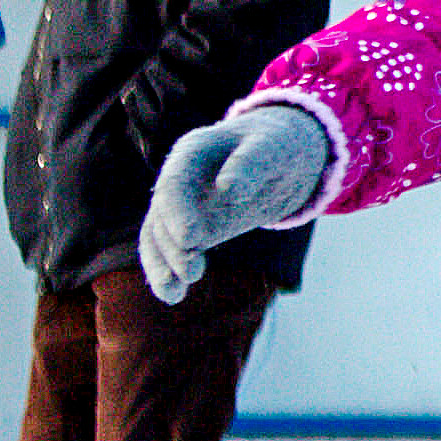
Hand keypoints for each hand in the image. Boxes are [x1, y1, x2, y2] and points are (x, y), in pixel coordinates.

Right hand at [143, 104, 332, 303]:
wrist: (281, 152)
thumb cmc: (276, 144)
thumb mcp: (270, 147)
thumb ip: (250, 164)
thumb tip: (229, 189)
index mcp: (192, 152)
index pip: (175, 183)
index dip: (178, 211)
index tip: (191, 238)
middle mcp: (180, 179)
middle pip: (163, 214)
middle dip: (173, 245)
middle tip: (193, 272)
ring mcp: (184, 204)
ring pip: (159, 236)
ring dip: (164, 265)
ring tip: (174, 294)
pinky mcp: (195, 227)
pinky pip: (174, 250)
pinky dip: (170, 272)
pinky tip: (173, 296)